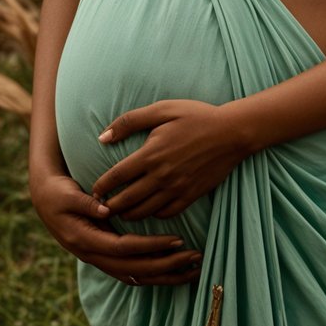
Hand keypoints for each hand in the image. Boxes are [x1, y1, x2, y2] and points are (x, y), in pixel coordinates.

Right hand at [29, 170, 202, 286]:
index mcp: (84, 240)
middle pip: (135, 269)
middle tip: (196, 257)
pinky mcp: (104, 257)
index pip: (124, 248)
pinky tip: (174, 273)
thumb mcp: (67, 194)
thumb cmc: (56, 192)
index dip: (151, 246)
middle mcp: (92, 255)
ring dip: (165, 276)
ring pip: (135, 276)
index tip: (178, 240)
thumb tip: (106, 209)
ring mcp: (98, 260)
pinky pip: (132, 273)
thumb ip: (86, 202)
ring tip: (194, 271)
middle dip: (167, 266)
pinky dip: (154, 275)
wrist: (42, 198)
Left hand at [92, 99, 250, 220]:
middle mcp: (161, 176)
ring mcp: (177, 188)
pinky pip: (167, 213)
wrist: (232, 132)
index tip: (93, 191)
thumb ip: (130, 121)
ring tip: (120, 213)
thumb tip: (103, 137)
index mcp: (150, 154)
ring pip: (145, 211)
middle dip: (110, 207)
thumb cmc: (196, 116)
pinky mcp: (191, 195)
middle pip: (127, 200)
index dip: (101, 187)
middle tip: (100, 209)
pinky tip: (148, 211)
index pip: (116, 177)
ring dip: (128, 215)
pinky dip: (154, 215)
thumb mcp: (162, 110)